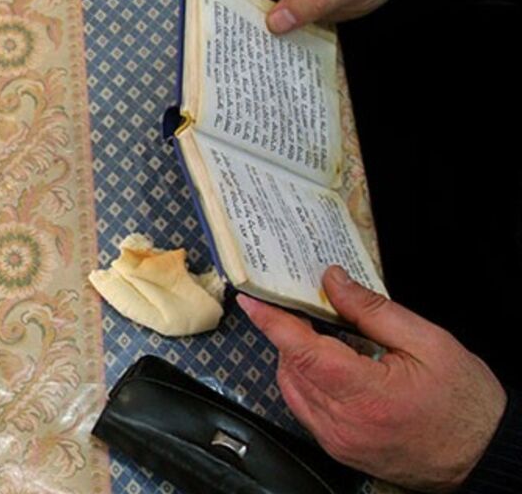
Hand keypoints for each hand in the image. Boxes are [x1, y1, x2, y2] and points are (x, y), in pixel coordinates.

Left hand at [238, 266, 505, 491]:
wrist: (485, 454)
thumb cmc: (465, 401)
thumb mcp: (428, 342)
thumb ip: (373, 310)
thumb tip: (333, 281)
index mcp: (366, 394)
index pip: (302, 351)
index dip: (272, 322)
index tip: (251, 300)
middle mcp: (344, 423)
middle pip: (291, 368)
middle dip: (294, 335)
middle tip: (311, 312)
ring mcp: (338, 441)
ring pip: (293, 389)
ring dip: (299, 360)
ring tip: (333, 342)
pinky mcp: (339, 449)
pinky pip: (306, 409)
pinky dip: (309, 384)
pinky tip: (336, 370)